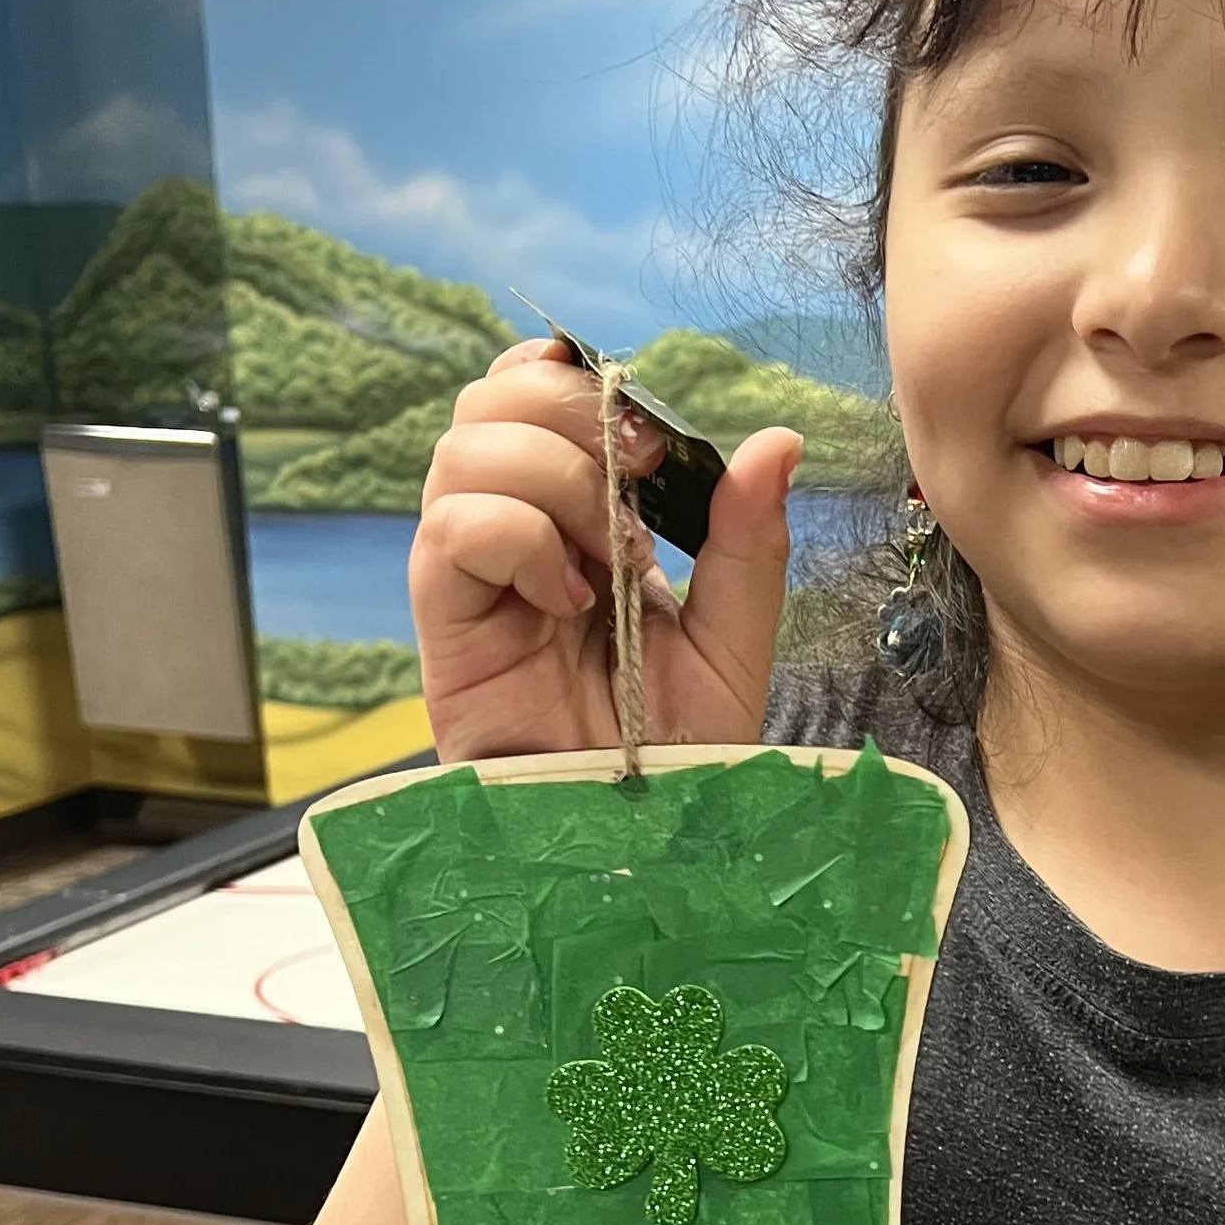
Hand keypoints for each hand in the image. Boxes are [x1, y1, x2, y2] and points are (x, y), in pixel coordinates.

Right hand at [408, 337, 798, 761]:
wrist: (637, 845)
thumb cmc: (675, 754)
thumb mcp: (734, 640)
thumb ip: (749, 539)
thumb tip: (779, 439)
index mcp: (576, 520)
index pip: (536, 393)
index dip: (578, 379)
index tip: (653, 437)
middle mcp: (515, 533)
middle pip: (491, 401)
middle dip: (572, 417)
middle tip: (639, 486)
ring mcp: (474, 576)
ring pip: (464, 449)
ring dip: (556, 482)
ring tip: (612, 563)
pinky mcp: (445, 623)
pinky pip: (451, 528)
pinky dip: (521, 541)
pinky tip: (568, 602)